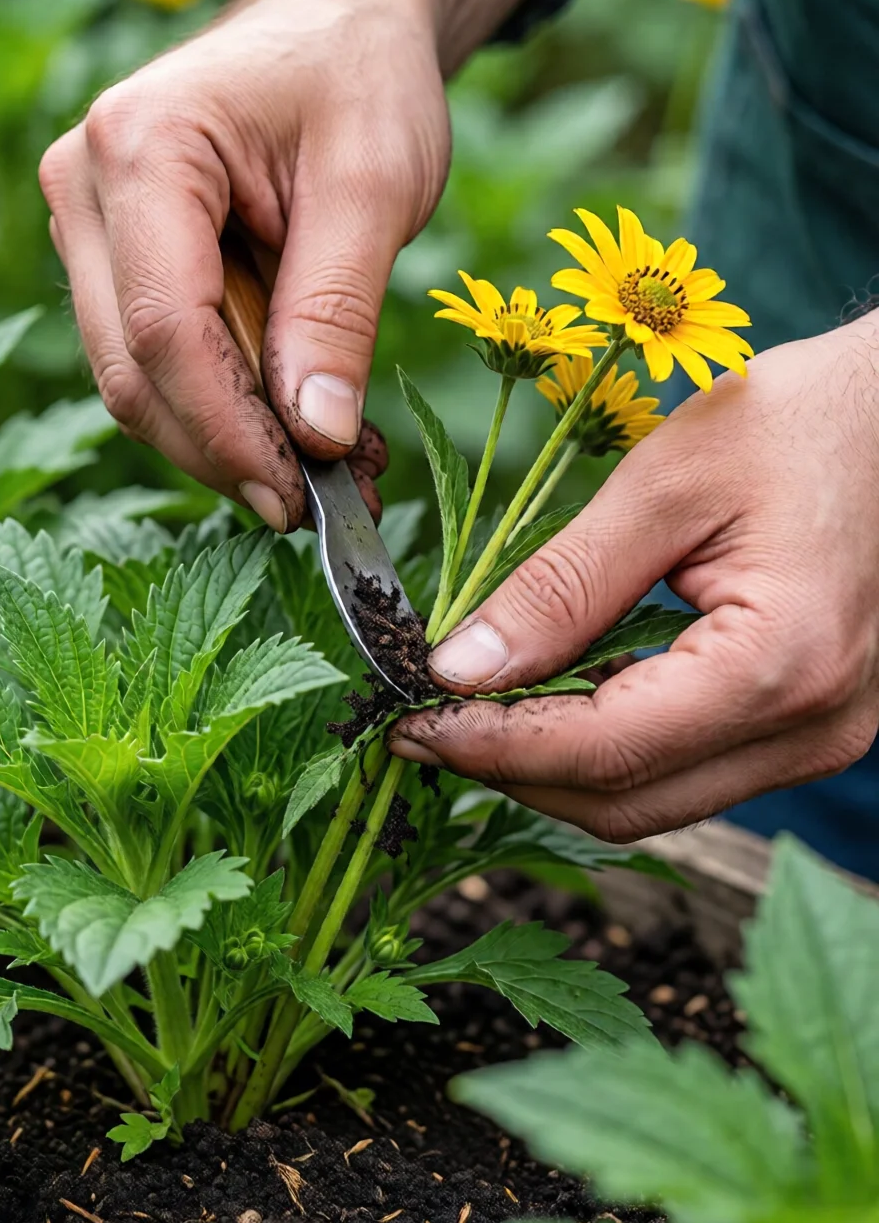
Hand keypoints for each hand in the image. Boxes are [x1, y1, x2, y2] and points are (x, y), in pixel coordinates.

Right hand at [39, 0, 548, 533]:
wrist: (333, 22)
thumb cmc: (359, 77)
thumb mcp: (376, 184)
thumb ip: (338, 310)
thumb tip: (316, 439)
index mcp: (144, 146)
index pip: (166, 325)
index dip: (230, 428)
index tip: (301, 495)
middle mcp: (84, 185)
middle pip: (135, 369)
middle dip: (229, 451)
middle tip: (328, 502)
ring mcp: (87, 224)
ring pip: (137, 380)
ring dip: (231, 442)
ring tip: (336, 465)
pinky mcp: (112, 257)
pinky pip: (156, 361)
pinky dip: (227, 411)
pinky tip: (303, 426)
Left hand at [391, 320, 878, 840]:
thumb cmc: (805, 420)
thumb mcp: (667, 482)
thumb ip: (562, 584)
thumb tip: (461, 667)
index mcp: (779, 665)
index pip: (600, 752)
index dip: (489, 747)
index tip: (406, 720)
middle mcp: (809, 729)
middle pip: (623, 802)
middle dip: (508, 771)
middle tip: (422, 722)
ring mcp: (816, 738)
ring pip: (651, 800)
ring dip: (552, 766)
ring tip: (471, 709)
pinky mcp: (806, 726)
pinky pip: (685, 768)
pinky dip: (605, 747)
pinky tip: (551, 696)